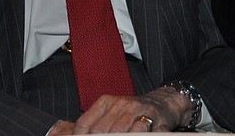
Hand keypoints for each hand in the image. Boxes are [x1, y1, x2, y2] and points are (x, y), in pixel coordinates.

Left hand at [68, 86, 189, 133]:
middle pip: (99, 131)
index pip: (84, 124)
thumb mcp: (111, 113)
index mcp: (105, 102)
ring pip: (118, 132)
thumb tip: (72, 132)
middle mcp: (119, 103)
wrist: (162, 103)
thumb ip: (94, 124)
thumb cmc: (133, 112)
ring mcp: (136, 109)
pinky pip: (139, 131)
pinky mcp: (152, 116)